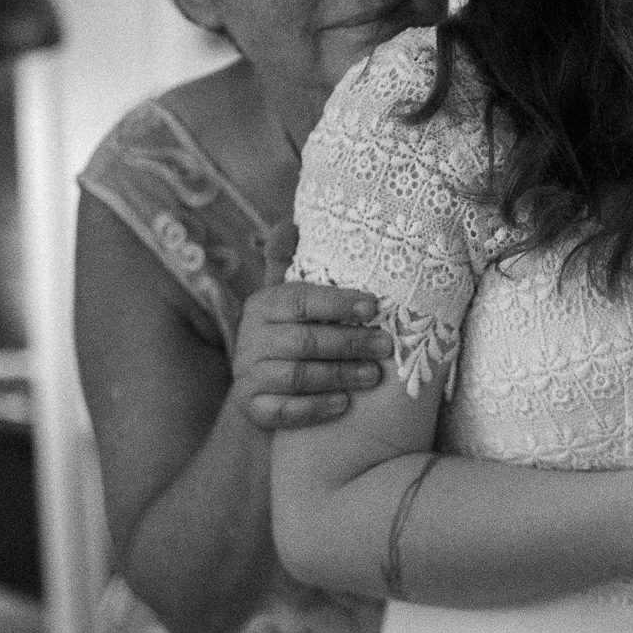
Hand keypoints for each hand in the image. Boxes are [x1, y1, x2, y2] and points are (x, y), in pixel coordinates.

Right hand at [230, 222, 391, 429]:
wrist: (261, 392)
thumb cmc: (289, 335)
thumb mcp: (288, 299)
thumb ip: (289, 264)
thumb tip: (289, 222)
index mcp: (264, 305)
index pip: (302, 299)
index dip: (339, 302)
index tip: (375, 306)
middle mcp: (250, 338)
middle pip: (304, 340)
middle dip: (349, 342)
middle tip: (386, 346)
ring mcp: (247, 374)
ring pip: (296, 375)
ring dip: (339, 375)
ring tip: (373, 376)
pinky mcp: (249, 407)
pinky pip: (281, 410)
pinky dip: (314, 407)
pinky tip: (343, 404)